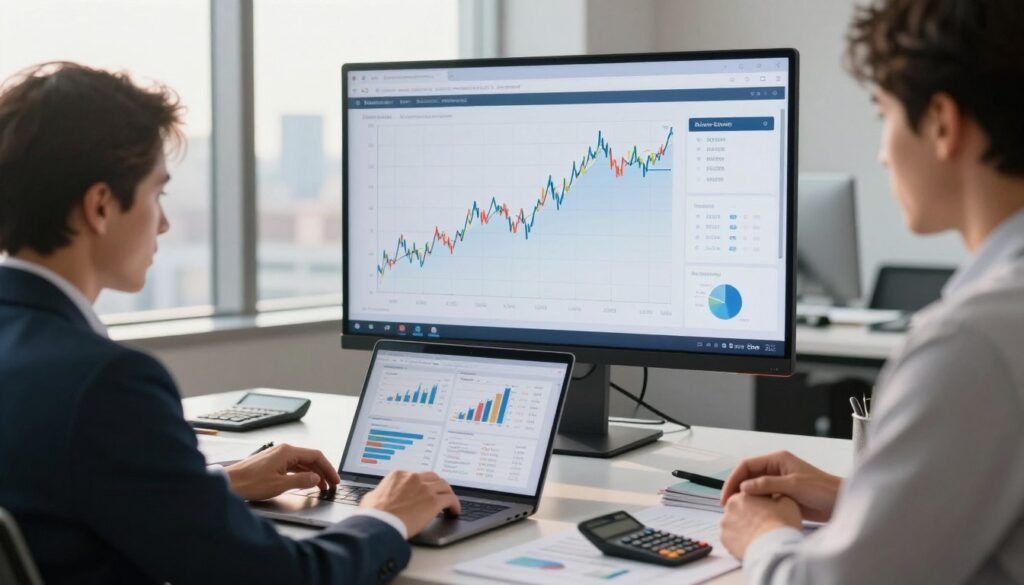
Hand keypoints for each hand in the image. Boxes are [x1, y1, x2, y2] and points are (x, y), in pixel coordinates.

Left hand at [224, 443, 339, 500]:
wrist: (229, 483)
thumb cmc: (249, 483)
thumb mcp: (279, 485)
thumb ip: (301, 481)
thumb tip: (316, 479)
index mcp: (287, 452)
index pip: (316, 456)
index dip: (328, 468)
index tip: (335, 479)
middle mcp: (284, 451)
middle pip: (310, 458)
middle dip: (323, 471)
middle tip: (332, 484)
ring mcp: (278, 456)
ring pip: (302, 463)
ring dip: (314, 473)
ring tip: (322, 486)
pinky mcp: (272, 463)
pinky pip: (294, 466)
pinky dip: (303, 474)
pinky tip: (306, 482)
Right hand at [360, 471, 460, 536]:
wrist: (380, 524)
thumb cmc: (373, 514)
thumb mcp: (371, 498)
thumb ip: (378, 493)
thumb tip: (376, 497)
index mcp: (398, 475)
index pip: (417, 476)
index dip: (423, 484)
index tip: (425, 490)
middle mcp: (413, 478)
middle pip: (433, 477)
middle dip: (438, 485)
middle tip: (441, 493)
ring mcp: (425, 488)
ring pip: (444, 486)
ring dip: (448, 494)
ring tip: (450, 502)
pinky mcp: (433, 501)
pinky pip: (450, 499)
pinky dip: (454, 504)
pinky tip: (454, 511)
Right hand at [720, 450, 841, 522]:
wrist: (841, 503)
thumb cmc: (823, 490)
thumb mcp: (794, 485)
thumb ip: (768, 484)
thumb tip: (744, 487)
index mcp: (777, 460)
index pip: (747, 465)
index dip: (734, 479)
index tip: (727, 495)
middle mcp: (776, 469)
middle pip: (748, 476)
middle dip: (736, 489)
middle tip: (728, 505)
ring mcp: (779, 482)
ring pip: (754, 488)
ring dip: (745, 498)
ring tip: (737, 511)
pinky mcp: (783, 495)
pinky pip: (763, 498)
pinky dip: (756, 505)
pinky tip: (752, 514)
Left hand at [720, 493, 800, 558]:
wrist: (774, 549)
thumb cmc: (781, 523)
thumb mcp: (787, 502)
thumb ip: (777, 495)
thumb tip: (775, 496)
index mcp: (743, 494)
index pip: (750, 495)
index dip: (760, 504)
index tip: (769, 513)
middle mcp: (729, 506)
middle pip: (740, 510)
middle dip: (749, 516)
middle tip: (763, 525)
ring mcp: (724, 523)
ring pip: (734, 524)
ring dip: (743, 528)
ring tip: (758, 537)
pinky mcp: (723, 539)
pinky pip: (731, 538)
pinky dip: (739, 541)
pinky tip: (751, 544)